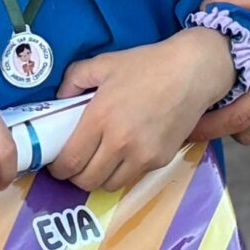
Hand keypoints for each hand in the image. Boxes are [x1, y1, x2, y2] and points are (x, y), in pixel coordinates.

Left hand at [48, 29, 233, 194]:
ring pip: (110, 185)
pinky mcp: (161, 160)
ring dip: (100, 178)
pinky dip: (123, 171)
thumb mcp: (104, 63)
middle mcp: (120, 142)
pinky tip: (125, 153)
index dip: (58, 168)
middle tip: (76, 164)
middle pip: (87, 181)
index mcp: (100, 118)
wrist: (191, 72)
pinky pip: (133, 176)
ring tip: (99, 161)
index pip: (71, 160)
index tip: (57, 164)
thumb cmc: (146, 65)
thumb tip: (60, 98)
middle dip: (76, 176)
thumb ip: (74, 79)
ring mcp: (143, 155)